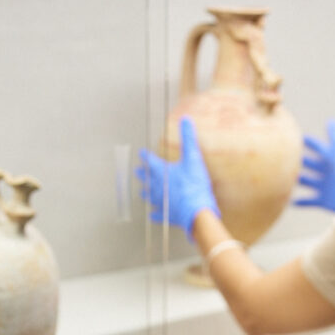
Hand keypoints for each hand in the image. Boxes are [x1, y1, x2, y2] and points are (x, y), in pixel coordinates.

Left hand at [135, 116, 219, 238]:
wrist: (197, 210)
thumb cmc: (194, 184)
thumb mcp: (193, 157)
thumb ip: (188, 138)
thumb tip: (186, 119)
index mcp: (162, 172)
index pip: (150, 161)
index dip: (146, 156)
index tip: (141, 153)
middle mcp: (158, 187)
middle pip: (147, 179)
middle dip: (142, 175)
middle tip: (137, 173)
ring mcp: (162, 202)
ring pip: (150, 197)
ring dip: (146, 193)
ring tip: (141, 192)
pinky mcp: (167, 215)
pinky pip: (158, 215)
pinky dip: (154, 215)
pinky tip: (151, 215)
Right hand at [294, 119, 334, 212]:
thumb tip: (332, 120)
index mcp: (331, 160)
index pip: (318, 148)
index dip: (310, 143)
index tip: (298, 137)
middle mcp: (327, 173)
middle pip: (311, 164)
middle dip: (301, 161)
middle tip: (287, 157)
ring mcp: (324, 186)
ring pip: (308, 181)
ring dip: (298, 180)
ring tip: (286, 179)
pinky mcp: (323, 200)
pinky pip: (310, 201)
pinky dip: (301, 202)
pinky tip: (290, 202)